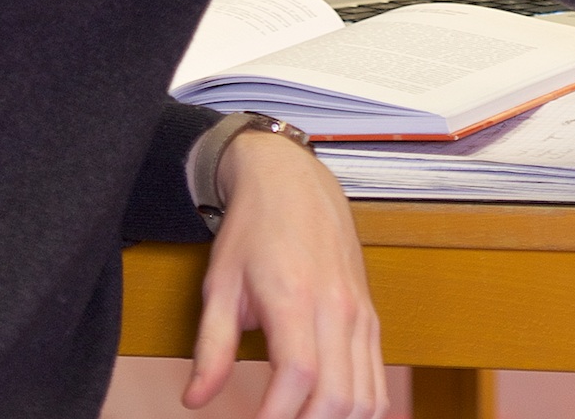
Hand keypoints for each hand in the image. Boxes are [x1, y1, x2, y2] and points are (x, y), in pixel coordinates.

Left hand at [188, 128, 388, 418]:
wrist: (292, 180)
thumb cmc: (253, 228)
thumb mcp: (219, 286)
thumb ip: (211, 348)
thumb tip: (197, 400)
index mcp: (295, 297)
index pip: (298, 376)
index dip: (275, 417)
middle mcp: (338, 307)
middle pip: (339, 396)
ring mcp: (360, 313)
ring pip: (367, 396)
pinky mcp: (370, 316)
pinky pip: (377, 378)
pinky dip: (358, 408)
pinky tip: (328, 413)